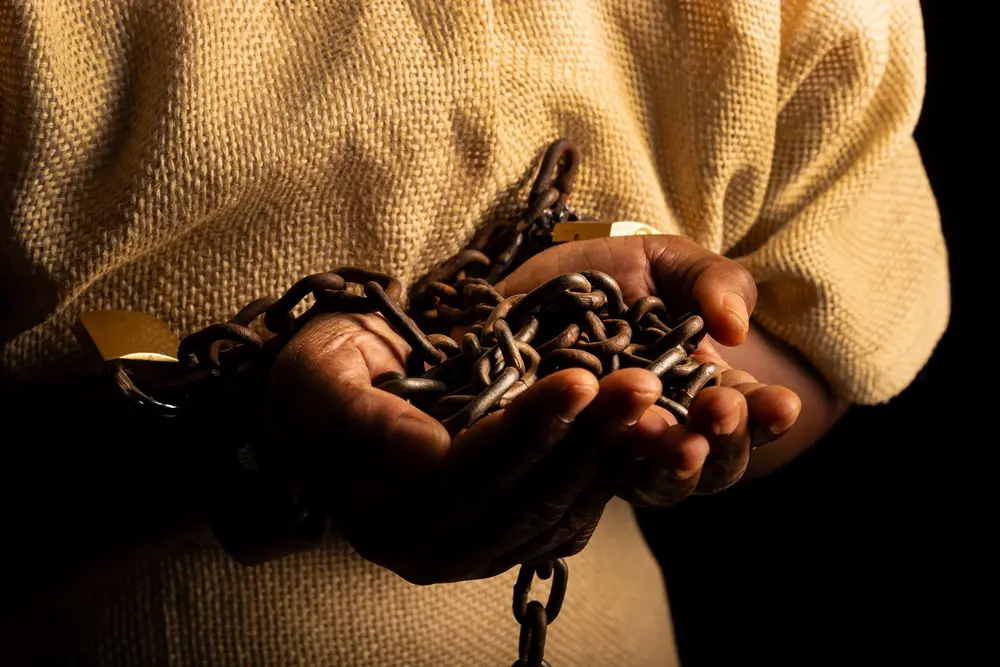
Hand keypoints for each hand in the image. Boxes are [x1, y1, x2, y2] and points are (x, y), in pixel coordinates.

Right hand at [268, 311, 664, 583]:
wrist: (324, 404)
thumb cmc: (322, 377)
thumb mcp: (321, 378)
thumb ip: (364, 417)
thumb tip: (429, 453)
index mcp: (376, 508)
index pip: (465, 471)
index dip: (526, 427)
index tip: (580, 377)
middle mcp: (421, 548)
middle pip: (519, 499)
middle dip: (587, 439)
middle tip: (641, 384)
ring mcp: (464, 555)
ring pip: (551, 517)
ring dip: (608, 460)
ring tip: (650, 403)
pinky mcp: (499, 547)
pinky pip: (563, 525)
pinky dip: (605, 482)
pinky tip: (639, 437)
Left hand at [497, 234, 801, 505]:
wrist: (536, 280)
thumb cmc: (619, 273)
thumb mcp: (675, 265)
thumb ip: (715, 285)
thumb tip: (736, 328)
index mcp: (702, 400)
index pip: (745, 424)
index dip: (765, 419)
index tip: (780, 402)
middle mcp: (658, 437)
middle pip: (702, 470)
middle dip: (719, 443)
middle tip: (722, 411)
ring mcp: (606, 450)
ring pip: (642, 481)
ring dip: (660, 461)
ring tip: (661, 428)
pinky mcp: (550, 445)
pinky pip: (569, 463)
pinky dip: (584, 448)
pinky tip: (592, 419)